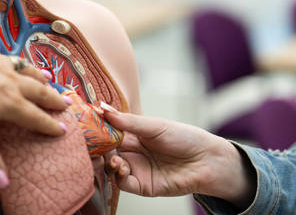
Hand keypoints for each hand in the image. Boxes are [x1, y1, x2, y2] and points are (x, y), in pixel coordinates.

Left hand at [0, 25, 68, 181]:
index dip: (48, 125)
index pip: (34, 116)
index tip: (62, 130)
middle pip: (37, 90)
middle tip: (66, 102)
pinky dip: (16, 61)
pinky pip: (7, 56)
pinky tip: (10, 61)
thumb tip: (3, 181)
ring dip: (38, 76)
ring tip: (48, 78)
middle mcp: (9, 80)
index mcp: (8, 101)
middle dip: (52, 98)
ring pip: (25, 69)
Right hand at [102, 107, 255, 207]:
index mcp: (134, 134)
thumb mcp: (155, 125)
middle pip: (107, 151)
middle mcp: (132, 152)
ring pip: (111, 168)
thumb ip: (129, 121)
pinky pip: (123, 184)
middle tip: (93, 144)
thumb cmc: (185, 138)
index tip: (88, 124)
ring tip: (113, 158)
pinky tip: (121, 168)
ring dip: (107, 163)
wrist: (207, 160)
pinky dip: (118, 177)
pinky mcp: (143, 186)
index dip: (99, 129)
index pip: (110, 132)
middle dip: (99, 148)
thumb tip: (103, 109)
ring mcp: (137, 169)